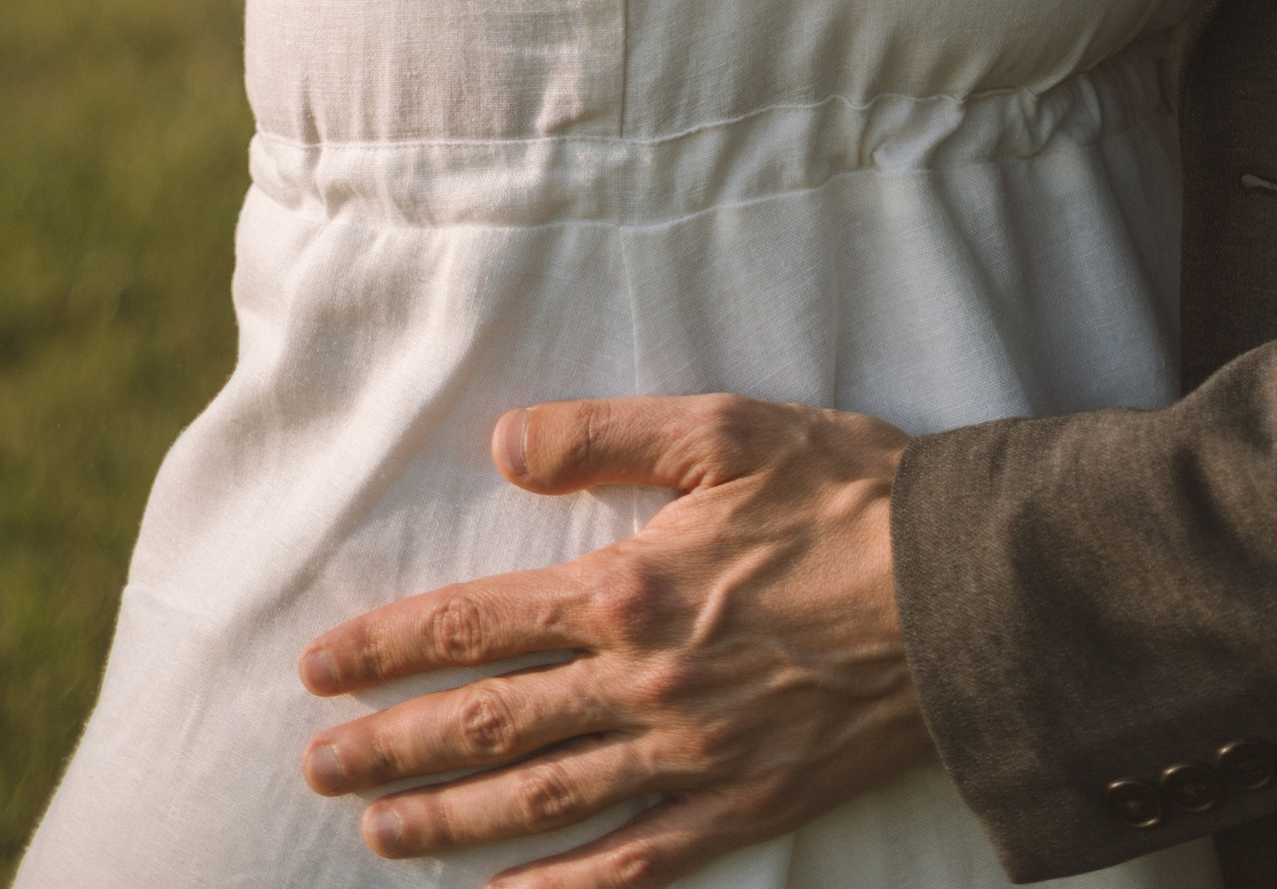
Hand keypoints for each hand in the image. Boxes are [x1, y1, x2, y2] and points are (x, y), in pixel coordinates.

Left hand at [298, 393, 925, 883]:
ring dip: (448, 820)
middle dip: (390, 747)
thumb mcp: (727, 430)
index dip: (387, 648)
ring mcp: (687, 759)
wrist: (960, 592)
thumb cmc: (848, 495)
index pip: (476, 622)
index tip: (318, 669)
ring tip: (379, 831)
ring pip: (539, 800)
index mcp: (628, 587)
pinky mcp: (738, 809)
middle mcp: (640, 684)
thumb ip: (607, 438)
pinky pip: (628, 866)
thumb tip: (503, 444)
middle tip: (315, 770)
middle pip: (488, 723)